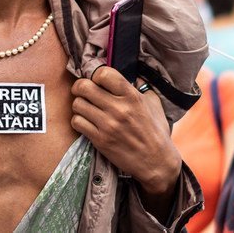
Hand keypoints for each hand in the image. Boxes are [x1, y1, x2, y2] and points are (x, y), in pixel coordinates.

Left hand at [71, 67, 180, 195]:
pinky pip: (77, 122)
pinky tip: (86, 122)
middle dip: (80, 86)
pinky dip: (78, 120)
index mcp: (132, 96)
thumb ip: (141, 86)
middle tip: (83, 90)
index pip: (103, 73)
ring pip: (77, 104)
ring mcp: (108, 125)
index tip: (97, 80)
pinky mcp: (100, 140)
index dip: (96, 74)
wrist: (156, 161)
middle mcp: (118, 109)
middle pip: (84, 86)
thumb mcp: (154, 103)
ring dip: (79, 104)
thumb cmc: (156, 131)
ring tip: (86, 108)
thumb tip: (131, 72)